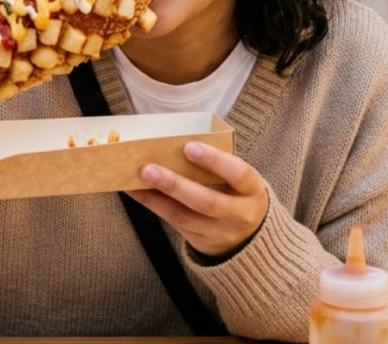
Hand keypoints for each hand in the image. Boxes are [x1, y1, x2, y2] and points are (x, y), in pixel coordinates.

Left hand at [126, 142, 268, 257]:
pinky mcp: (200, 243)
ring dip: (155, 197)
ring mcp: (219, 233)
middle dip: (174, 184)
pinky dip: (153, 205)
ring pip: (183, 216)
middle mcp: (239, 215)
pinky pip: (174, 223)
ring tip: (134, 180)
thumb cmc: (239, 194)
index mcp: (252, 190)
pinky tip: (137, 192)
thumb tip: (177, 145)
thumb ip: (219, 165)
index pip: (237, 174)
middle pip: (205, 201)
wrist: (251, 238)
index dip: (214, 160)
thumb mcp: (240, 180)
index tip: (189, 147)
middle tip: (148, 168)